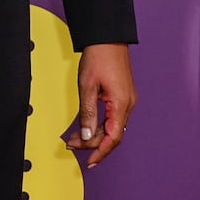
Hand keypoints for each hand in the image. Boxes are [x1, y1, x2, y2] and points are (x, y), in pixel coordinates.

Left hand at [64, 43, 134, 168]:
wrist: (108, 37)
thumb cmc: (99, 57)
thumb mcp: (87, 86)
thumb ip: (87, 113)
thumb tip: (87, 136)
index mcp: (121, 104)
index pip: (113, 138)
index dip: (100, 152)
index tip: (89, 162)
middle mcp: (127, 105)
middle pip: (112, 135)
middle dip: (92, 144)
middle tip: (72, 146)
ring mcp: (126, 100)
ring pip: (112, 127)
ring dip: (94, 134)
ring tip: (74, 138)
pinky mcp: (122, 95)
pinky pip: (113, 117)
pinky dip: (99, 125)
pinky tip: (87, 126)